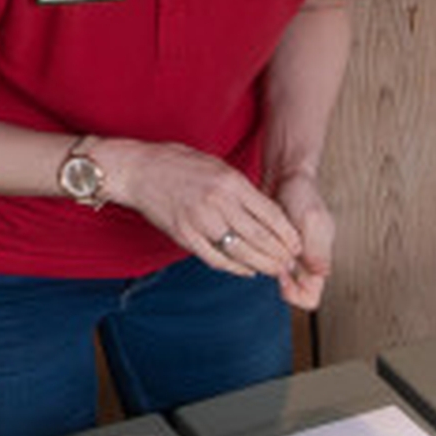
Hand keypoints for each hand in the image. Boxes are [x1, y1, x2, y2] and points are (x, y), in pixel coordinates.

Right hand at [97, 139, 303, 282]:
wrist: (138, 170)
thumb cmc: (179, 165)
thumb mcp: (217, 167)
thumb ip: (241, 189)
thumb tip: (267, 214)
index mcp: (230, 182)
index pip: (270, 214)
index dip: (288, 234)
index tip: (297, 245)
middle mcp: (218, 203)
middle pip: (260, 237)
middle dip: (279, 255)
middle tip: (290, 264)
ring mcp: (200, 221)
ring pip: (240, 252)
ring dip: (261, 265)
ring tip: (273, 271)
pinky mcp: (184, 236)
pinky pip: (216, 258)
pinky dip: (234, 268)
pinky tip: (246, 271)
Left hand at [271, 172, 333, 309]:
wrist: (287, 175)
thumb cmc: (302, 194)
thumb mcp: (311, 219)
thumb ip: (316, 248)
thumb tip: (321, 274)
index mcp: (321, 260)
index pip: (310, 298)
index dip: (295, 293)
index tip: (283, 276)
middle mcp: (308, 263)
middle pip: (294, 294)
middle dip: (280, 285)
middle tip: (268, 264)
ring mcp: (293, 257)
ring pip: (282, 283)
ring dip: (270, 273)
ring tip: (261, 254)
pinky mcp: (279, 248)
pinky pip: (271, 267)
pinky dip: (262, 263)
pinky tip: (255, 249)